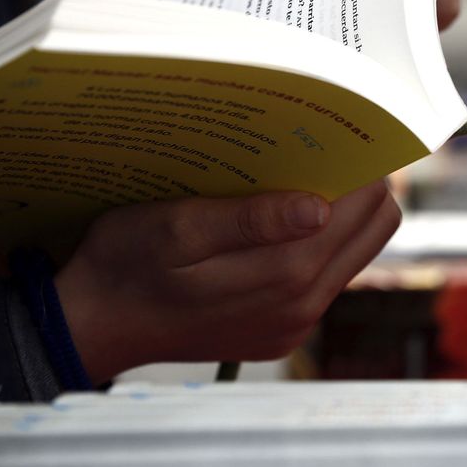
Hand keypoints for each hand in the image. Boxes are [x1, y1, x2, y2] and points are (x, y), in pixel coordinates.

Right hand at [55, 182, 400, 383]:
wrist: (94, 325)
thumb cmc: (126, 266)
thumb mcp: (176, 228)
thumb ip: (251, 220)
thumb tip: (322, 207)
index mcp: (284, 277)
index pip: (363, 211)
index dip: (364, 168)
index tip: (346, 134)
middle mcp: (301, 307)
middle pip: (373, 232)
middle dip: (362, 188)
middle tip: (329, 151)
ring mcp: (295, 325)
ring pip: (355, 255)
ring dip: (342, 217)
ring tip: (305, 182)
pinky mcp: (284, 331)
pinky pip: (326, 280)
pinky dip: (318, 246)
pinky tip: (283, 223)